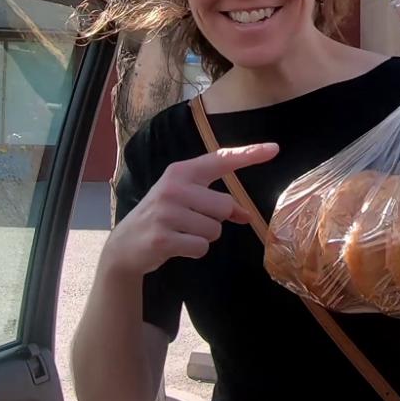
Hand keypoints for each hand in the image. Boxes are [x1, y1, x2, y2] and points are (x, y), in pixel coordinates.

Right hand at [103, 143, 278, 276]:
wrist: (125, 245)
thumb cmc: (163, 217)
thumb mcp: (185, 201)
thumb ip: (216, 203)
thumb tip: (247, 216)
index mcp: (181, 172)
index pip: (221, 159)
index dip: (249, 154)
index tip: (274, 149)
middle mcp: (173, 187)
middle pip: (224, 206)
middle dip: (215, 220)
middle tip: (191, 222)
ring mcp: (166, 212)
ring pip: (214, 230)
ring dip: (203, 237)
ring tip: (181, 233)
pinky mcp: (163, 237)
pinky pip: (201, 247)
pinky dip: (193, 251)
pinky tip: (176, 246)